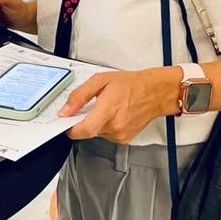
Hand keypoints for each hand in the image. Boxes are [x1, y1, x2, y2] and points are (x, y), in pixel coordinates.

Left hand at [59, 68, 178, 143]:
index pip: (83, 130)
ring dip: (95, 122)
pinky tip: (113, 114)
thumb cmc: (132, 84)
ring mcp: (121, 134)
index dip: (69, 129)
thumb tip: (65, 110)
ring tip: (106, 107)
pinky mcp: (125, 139)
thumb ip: (79, 96)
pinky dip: (105, 126)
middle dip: (83, 120)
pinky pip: (106, 135)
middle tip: (90, 106)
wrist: (155, 92)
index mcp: (108, 110)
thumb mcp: (100, 80)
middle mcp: (115, 126)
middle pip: (88, 131)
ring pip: (96, 133)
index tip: (65, 122)